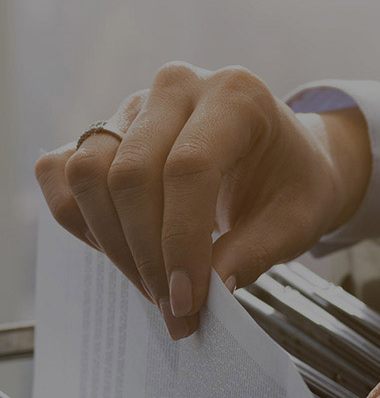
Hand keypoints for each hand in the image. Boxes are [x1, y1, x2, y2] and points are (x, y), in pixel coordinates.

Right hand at [35, 62, 370, 338]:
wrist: (286, 161)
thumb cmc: (296, 186)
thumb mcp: (298, 222)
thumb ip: (255, 253)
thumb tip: (206, 292)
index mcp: (235, 97)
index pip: (188, 168)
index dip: (181, 242)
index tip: (188, 300)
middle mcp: (178, 88)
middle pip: (132, 174)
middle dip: (148, 256)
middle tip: (175, 309)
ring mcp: (135, 106)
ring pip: (89, 174)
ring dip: (114, 245)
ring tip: (155, 289)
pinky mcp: (107, 131)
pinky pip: (63, 173)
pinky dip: (81, 220)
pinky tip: (122, 254)